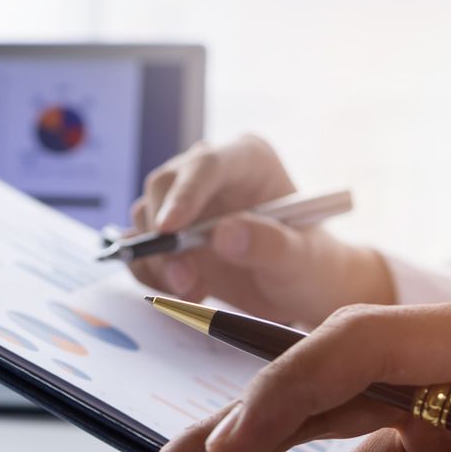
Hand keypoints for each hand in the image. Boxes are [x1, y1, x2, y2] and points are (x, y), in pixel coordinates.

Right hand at [126, 135, 392, 326]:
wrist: (297, 289)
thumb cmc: (309, 266)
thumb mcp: (301, 260)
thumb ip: (269, 244)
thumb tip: (224, 234)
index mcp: (248, 159)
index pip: (207, 165)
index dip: (184, 194)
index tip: (169, 229)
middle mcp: (210, 173)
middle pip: (164, 187)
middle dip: (164, 236)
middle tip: (184, 280)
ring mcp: (186, 202)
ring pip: (146, 219)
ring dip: (159, 261)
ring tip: (194, 291)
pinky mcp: (169, 234)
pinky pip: (142, 247)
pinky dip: (151, 273)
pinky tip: (185, 291)